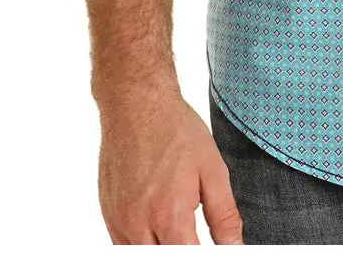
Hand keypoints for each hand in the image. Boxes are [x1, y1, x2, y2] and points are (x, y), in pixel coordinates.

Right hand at [96, 83, 242, 243]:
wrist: (136, 103)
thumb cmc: (175, 130)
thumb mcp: (212, 169)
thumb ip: (224, 215)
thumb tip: (235, 248)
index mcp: (169, 215)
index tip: (213, 248)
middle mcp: (139, 225)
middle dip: (182, 250)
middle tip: (194, 234)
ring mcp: (119, 221)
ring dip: (161, 247)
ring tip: (176, 224)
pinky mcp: (107, 215)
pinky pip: (123, 247)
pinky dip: (142, 244)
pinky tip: (156, 225)